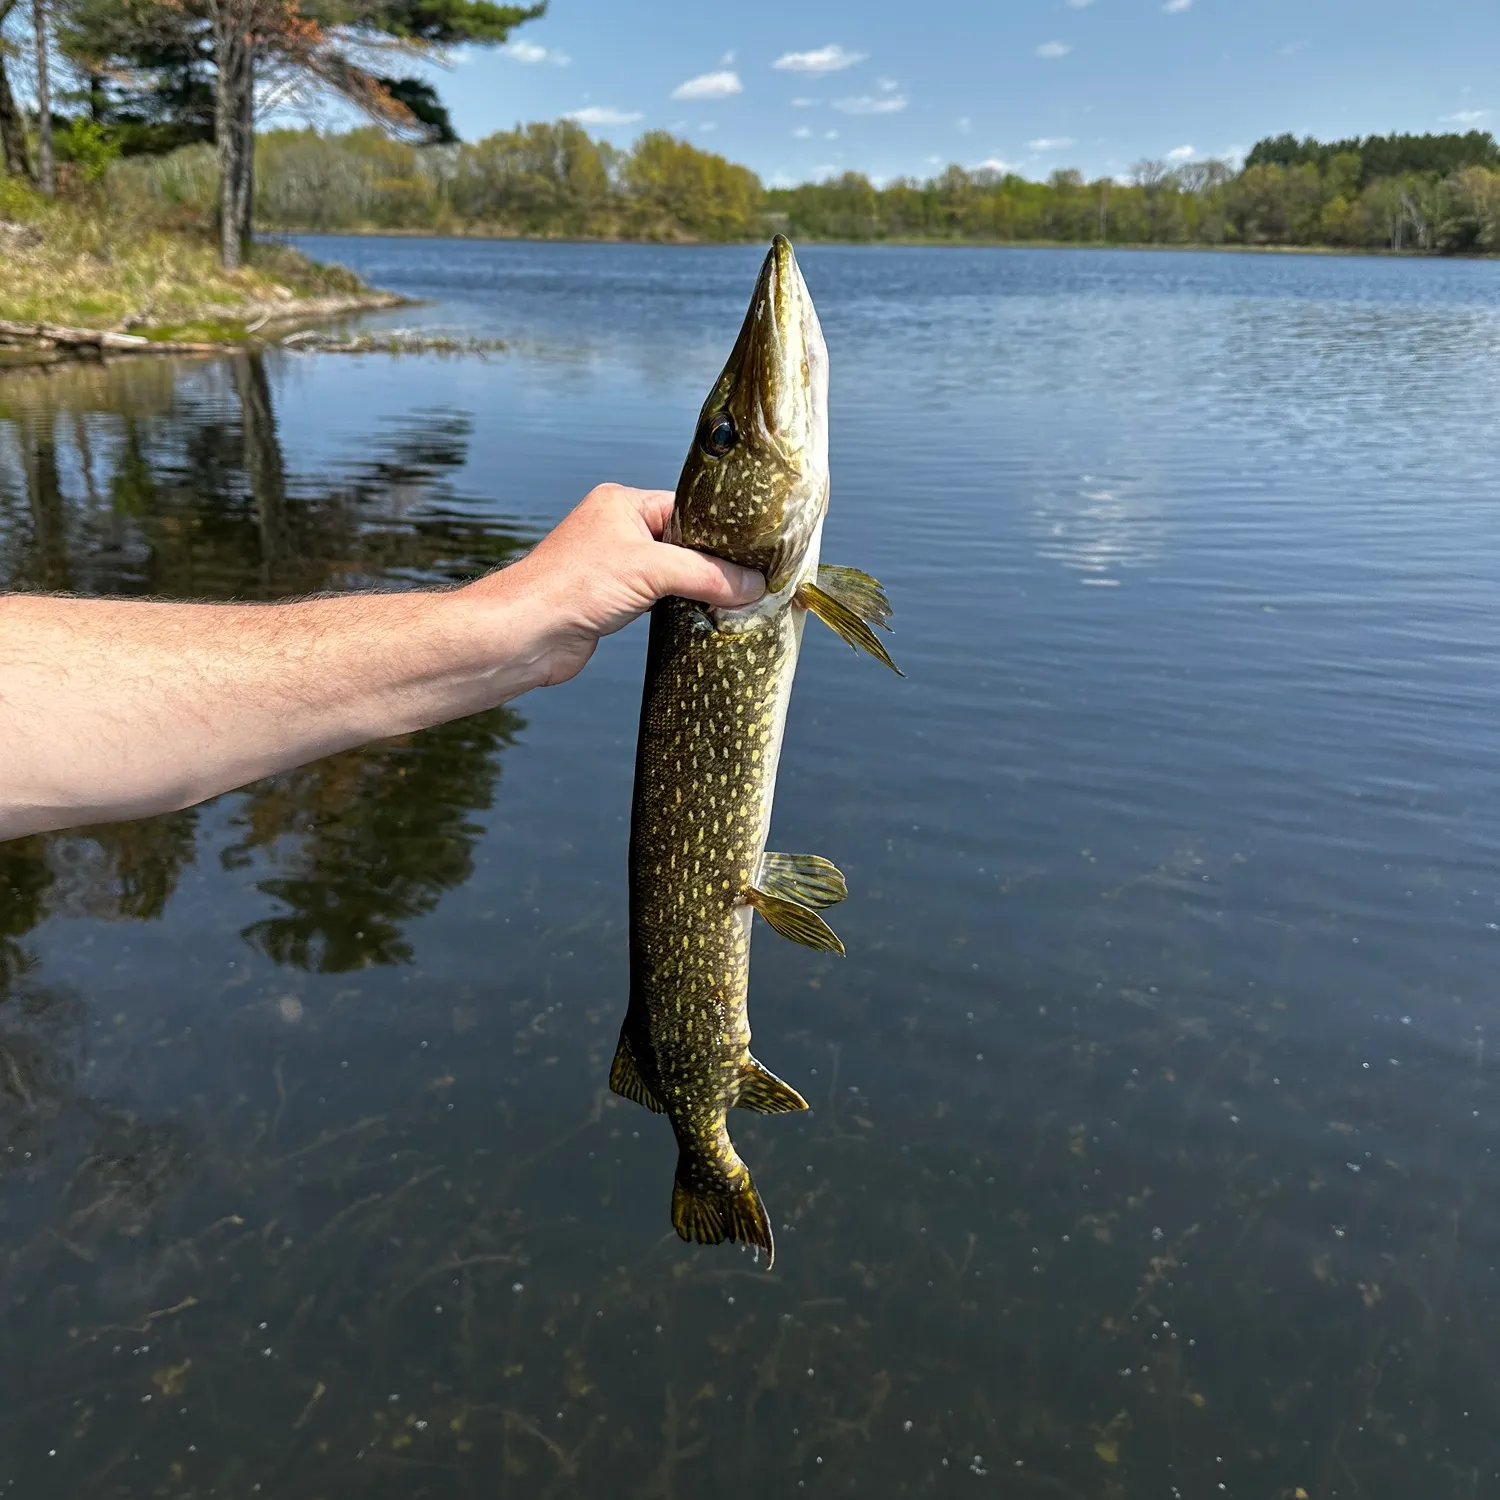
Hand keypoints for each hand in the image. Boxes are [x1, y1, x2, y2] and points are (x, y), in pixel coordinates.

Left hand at [485, 484, 765, 686]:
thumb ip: (707, 574)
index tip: (756, 551)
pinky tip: (702, 617)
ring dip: (696, 588)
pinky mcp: (613, 601)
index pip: (688, 508)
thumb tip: (755, 585)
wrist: (526, 634)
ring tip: (734, 600)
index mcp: (623, 504)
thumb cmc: (574, 586)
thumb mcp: (651, 570)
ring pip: (672, 573)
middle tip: (752, 579)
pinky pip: (659, 599)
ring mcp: (614, 566)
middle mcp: (617, 529)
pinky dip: (680, 607)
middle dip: (713, 563)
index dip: (721, 530)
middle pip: (684, 542)